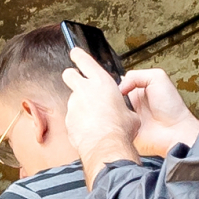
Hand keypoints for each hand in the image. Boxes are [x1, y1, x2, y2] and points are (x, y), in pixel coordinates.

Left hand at [62, 47, 142, 171]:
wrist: (106, 145)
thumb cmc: (120, 129)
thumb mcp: (130, 113)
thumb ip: (122, 107)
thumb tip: (124, 113)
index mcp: (101, 82)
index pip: (84, 60)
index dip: (78, 55)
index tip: (75, 53)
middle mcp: (84, 90)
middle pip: (69, 74)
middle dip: (72, 76)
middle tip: (77, 81)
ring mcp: (73, 105)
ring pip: (72, 100)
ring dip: (79, 105)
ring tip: (92, 118)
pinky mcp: (68, 120)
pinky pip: (72, 118)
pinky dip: (78, 122)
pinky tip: (89, 130)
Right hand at [114, 67, 198, 155]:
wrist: (174, 131)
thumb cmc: (172, 107)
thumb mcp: (157, 77)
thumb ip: (135, 76)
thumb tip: (119, 87)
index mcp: (136, 91)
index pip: (116, 85)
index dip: (112, 85)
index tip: (109, 85)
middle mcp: (129, 105)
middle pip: (109, 98)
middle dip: (108, 97)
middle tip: (113, 97)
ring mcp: (126, 119)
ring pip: (108, 112)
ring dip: (110, 110)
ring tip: (116, 108)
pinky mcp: (124, 131)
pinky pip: (111, 127)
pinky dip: (112, 123)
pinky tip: (118, 120)